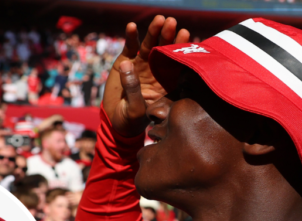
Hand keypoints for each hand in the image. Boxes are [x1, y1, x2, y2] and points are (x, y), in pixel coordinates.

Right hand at [103, 16, 188, 136]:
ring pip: (150, 45)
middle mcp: (156, 71)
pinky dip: (131, 36)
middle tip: (172, 23)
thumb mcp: (135, 109)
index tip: (185, 35)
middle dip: (169, 36)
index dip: (180, 50)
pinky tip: (131, 26)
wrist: (116, 120)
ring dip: (154, 31)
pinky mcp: (126, 61)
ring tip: (158, 20)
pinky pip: (130, 46)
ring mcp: (141, 64)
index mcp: (165, 83)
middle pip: (164, 50)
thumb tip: (127, 64)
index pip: (176, 64)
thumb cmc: (131, 119)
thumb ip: (133, 88)